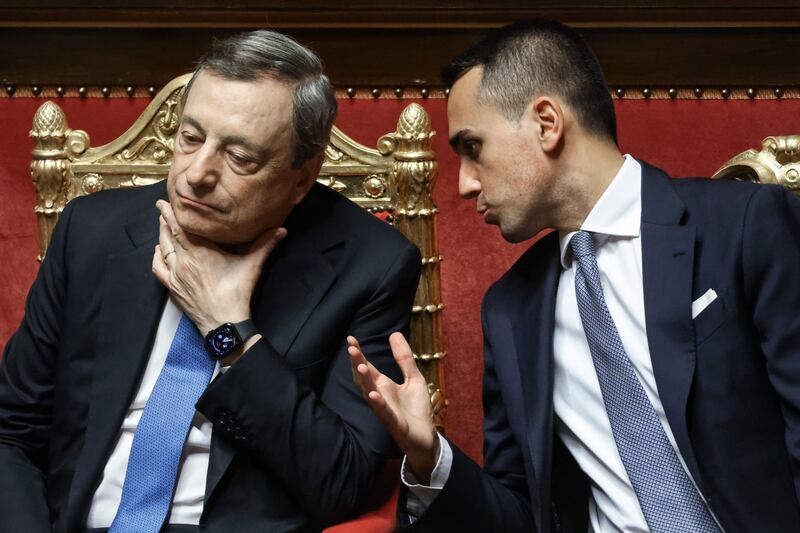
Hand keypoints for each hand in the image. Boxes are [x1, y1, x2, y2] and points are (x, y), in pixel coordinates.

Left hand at [151, 199, 285, 335]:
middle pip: (169, 235)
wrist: (224, 323)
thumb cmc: (237, 293)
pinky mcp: (172, 288)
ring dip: (161, 235)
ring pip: (163, 249)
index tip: (165, 200)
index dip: (172, 212)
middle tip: (161, 206)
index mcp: (200, 251)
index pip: (182, 227)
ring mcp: (176, 275)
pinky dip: (156, 256)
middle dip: (164, 219)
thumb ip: (265, 244)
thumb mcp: (252, 266)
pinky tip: (158, 251)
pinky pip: (158, 268)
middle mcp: (184, 260)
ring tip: (161, 224)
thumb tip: (282, 229)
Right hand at [348, 332, 439, 482]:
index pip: (367, 367)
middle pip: (365, 379)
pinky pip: (384, 413)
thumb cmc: (416, 409)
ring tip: (360, 367)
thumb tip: (394, 333)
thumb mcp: (414, 378)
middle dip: (358, 364)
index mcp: (383, 385)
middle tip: (351, 348)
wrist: (426, 437)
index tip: (350, 339)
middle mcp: (379, 396)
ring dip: (365, 382)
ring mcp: (385, 410)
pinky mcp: (395, 424)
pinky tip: (373, 395)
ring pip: (371, 394)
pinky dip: (378, 404)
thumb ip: (404, 358)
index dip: (359, 354)